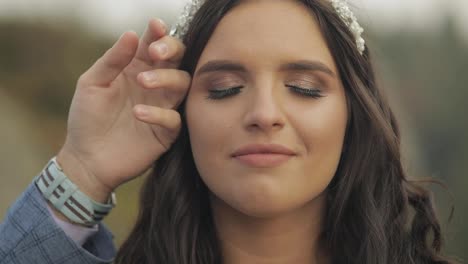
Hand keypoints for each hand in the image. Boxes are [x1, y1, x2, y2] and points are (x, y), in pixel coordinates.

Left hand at [56, 19, 189, 201]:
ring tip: (143, 82)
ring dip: (166, 78)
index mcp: (136, 69)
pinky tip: (138, 114)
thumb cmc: (87, 119)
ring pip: (182, 85)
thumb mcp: (92, 84)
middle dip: (172, 50)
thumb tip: (132, 34)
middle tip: (156, 52)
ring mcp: (162, 108)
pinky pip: (175, 119)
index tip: (156, 26)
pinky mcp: (166, 133)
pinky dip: (160, 114)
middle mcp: (154, 86)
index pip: (155, 45)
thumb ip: (112, 60)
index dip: (159, 33)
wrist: (87, 159)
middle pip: (177, 60)